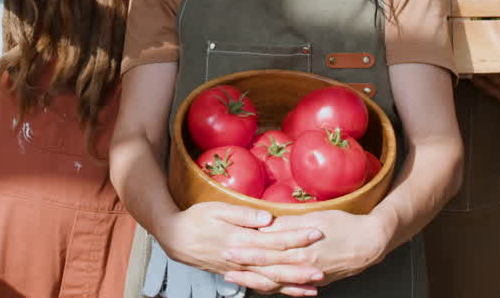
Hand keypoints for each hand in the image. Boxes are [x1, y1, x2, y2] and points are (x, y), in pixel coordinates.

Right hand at [160, 202, 324, 294]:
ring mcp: (240, 270)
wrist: (176, 239)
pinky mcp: (237, 275)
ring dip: (292, 285)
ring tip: (313, 287)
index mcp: (241, 239)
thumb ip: (243, 215)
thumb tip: (266, 218)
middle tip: (323, 268)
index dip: (296, 237)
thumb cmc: (196, 219)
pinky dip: (277, 290)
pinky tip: (290, 291)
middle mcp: (243, 259)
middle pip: (277, 265)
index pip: (274, 239)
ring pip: (270, 281)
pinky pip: (260, 286)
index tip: (315, 233)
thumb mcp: (217, 209)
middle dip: (300, 267)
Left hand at [222, 210, 389, 290]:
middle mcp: (302, 265)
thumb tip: (265, 224)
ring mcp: (308, 276)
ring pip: (277, 281)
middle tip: (224, 263)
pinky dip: (276, 287)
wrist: (370, 244)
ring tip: (237, 278)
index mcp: (300, 249)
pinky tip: (263, 287)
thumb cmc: (344, 226)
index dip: (246, 250)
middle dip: (244, 266)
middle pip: (267, 268)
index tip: (228, 247)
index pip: (267, 250)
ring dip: (255, 280)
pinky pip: (291, 287)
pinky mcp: (316, 280)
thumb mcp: (315, 218)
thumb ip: (288, 223)